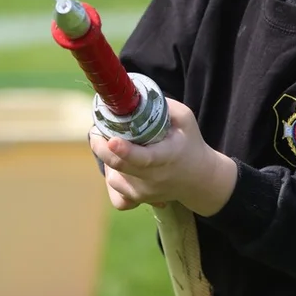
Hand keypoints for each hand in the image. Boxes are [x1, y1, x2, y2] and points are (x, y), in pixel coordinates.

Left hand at [89, 98, 237, 216]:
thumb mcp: (185, 118)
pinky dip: (113, 179)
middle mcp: (155, 178)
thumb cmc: (190, 143)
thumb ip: (162, 106)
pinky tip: (118, 167)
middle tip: (96, 131)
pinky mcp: (139, 200)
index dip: (125, 151)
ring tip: (114, 146)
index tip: (112, 140)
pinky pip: (117, 195)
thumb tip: (133, 95)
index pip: (144, 158)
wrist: (199, 179)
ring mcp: (146, 192)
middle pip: (120, 166)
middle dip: (101, 147)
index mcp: (168, 156)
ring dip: (107, 160)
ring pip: (114, 179)